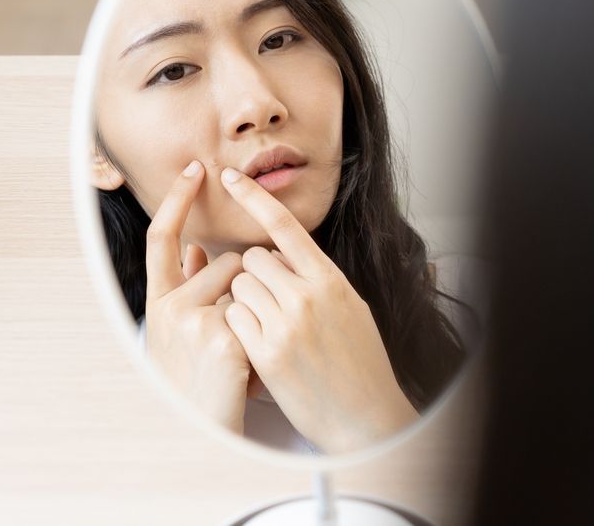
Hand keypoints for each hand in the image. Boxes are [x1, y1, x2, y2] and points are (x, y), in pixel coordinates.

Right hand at [143, 160, 251, 434]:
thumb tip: (200, 250)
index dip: (177, 201)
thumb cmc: (203, 383)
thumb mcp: (187, 335)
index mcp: (160, 304)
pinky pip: (262, 309)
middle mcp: (169, 309)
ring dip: (261, 310)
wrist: (212, 433)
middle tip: (240, 333)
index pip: (163, 239)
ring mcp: (194, 324)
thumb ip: (192, 290)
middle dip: (248, 287)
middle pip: (227, 261)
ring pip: (248, 283)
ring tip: (247, 352)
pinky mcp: (223, 338)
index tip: (197, 169)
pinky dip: (268, 334)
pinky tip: (252, 366)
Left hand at [219, 167, 419, 452]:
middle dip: (253, 273)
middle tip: (270, 299)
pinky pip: (234, 317)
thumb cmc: (360, 362)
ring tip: (268, 324)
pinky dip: (239, 325)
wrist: (364, 416)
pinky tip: (259, 343)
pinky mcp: (265, 352)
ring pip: (239, 286)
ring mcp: (285, 324)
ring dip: (244, 299)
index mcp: (330, 279)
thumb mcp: (350, 307)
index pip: (284, 225)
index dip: (253, 196)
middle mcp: (307, 296)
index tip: (230, 176)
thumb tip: (286, 252)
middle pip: (253, 258)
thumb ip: (317, 277)